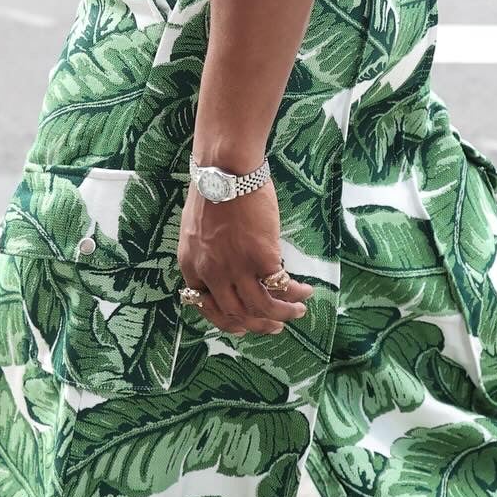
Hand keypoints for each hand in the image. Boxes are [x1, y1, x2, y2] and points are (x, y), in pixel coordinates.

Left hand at [177, 181, 311, 336]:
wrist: (225, 170)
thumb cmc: (212, 191)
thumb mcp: (196, 231)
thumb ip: (207, 255)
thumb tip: (227, 271)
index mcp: (191, 266)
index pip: (207, 307)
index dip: (228, 321)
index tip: (244, 325)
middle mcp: (210, 273)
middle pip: (236, 313)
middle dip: (259, 325)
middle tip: (276, 326)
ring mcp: (235, 267)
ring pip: (260, 307)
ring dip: (282, 314)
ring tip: (298, 312)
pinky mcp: (260, 256)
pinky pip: (280, 286)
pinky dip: (295, 293)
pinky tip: (305, 291)